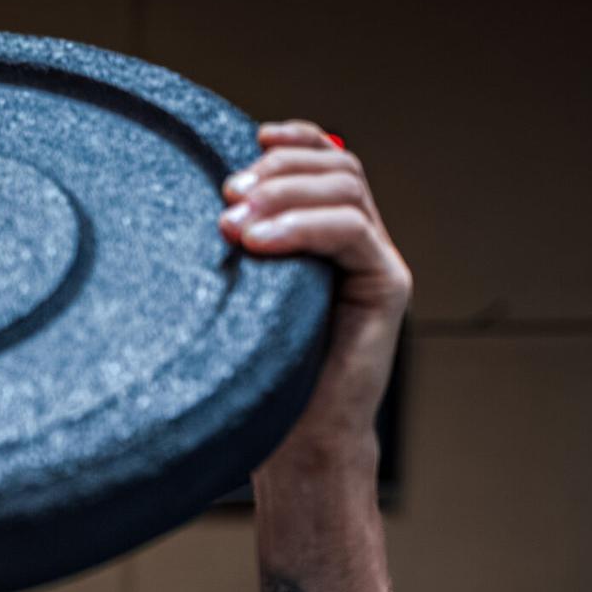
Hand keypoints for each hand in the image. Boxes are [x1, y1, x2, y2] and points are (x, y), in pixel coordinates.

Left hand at [219, 121, 409, 468]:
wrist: (298, 451)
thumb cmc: (261, 385)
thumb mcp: (240, 305)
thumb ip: (239, 253)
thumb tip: (204, 208)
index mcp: (326, 240)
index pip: (323, 161)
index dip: (290, 140)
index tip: (244, 140)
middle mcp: (359, 243)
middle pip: (334, 167)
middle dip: (277, 168)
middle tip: (227, 194)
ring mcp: (377, 262)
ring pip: (344, 190)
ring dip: (284, 192)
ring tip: (234, 221)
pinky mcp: (388, 286)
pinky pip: (351, 232)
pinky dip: (302, 226)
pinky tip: (258, 241)